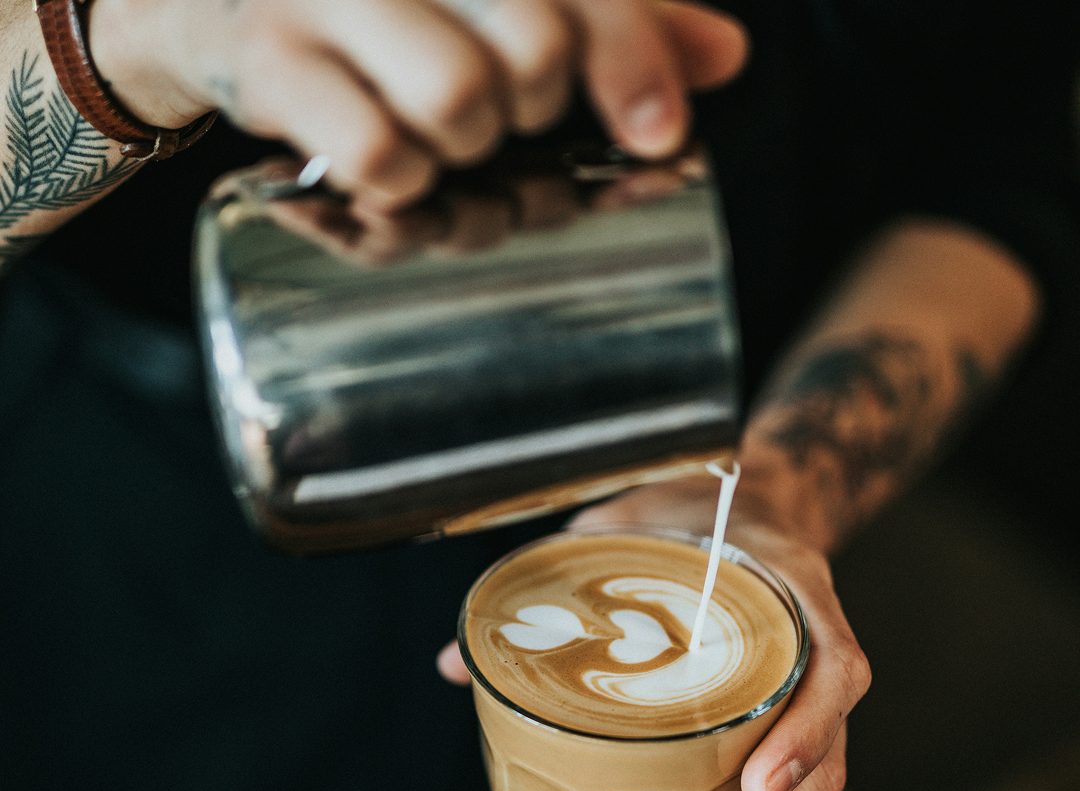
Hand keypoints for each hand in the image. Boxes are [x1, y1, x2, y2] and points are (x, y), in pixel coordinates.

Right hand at [88, 0, 748, 212]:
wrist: (216, 8)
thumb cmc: (382, 19)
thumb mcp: (498, 11)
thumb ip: (609, 26)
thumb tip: (724, 56)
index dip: (633, 63)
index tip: (662, 138)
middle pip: (533, 56)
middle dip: (531, 123)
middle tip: (495, 129)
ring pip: (459, 103)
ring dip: (463, 159)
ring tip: (435, 150)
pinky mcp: (272, 61)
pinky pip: (376, 155)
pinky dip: (398, 190)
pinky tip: (388, 176)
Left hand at [561, 476, 869, 790]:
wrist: (751, 514)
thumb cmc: (691, 523)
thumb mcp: (630, 533)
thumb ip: (559, 588)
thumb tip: (453, 665)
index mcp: (795, 604)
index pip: (826, 675)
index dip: (800, 735)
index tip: (753, 787)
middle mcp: (816, 670)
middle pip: (814, 777)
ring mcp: (806, 719)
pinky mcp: (781, 756)